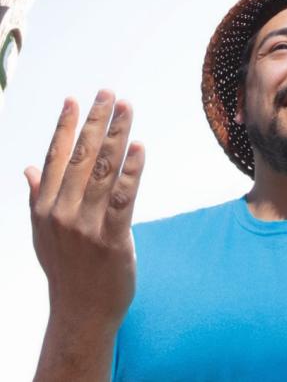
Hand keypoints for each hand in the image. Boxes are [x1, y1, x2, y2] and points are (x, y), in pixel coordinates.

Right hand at [25, 89, 143, 333]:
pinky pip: (123, 198)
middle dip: (96, 121)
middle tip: (109, 93)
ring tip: (127, 108)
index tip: (73, 99)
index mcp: (44, 208)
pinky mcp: (111, 239)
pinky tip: (140, 147)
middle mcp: (61, 212)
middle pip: (80, 156)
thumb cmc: (66, 270)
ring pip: (102, 171)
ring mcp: (85, 226)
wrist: (81, 312)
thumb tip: (28, 168)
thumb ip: (37, 198)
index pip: (54, 158)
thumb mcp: (42, 234)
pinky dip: (132, 171)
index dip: (65, 126)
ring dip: (117, 136)